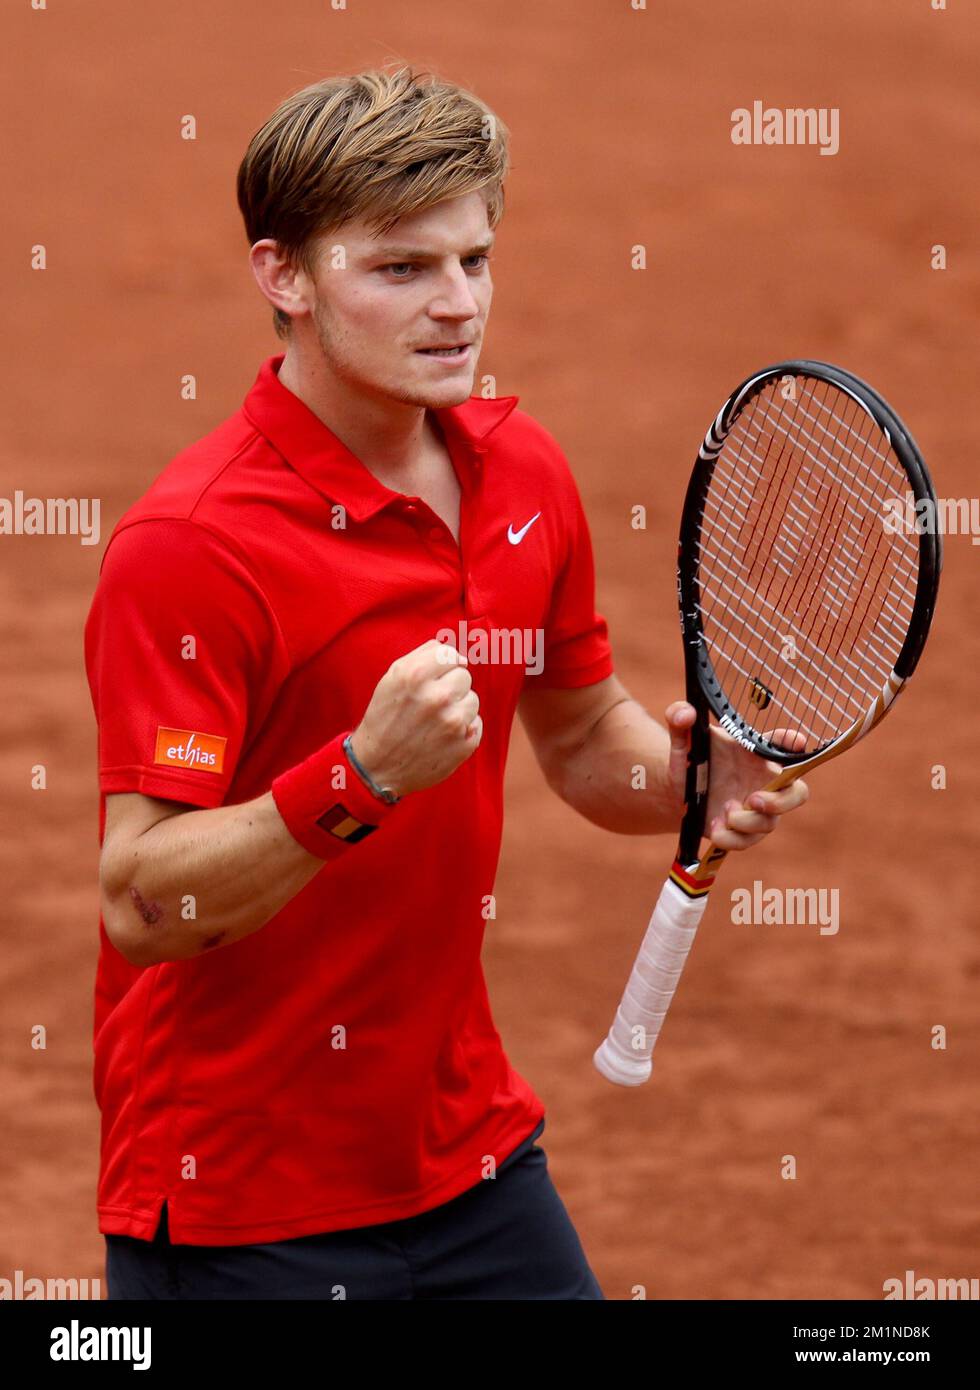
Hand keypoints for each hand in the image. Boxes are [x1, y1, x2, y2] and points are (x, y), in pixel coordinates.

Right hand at [350, 639, 482, 797]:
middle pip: (465, 676)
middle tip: (431, 703)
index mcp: (415, 675)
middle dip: (450, 686)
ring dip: (458, 708)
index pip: (450, 654)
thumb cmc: (384, 718)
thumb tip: (453, 650)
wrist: (376, 767)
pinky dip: (464, 730)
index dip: (443, 666)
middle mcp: (436, 697)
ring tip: (436, 721)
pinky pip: (476, 724)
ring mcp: (453, 723)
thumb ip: (422, 656)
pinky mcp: (464, 745)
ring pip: (473, 700)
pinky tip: (443, 737)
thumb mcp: (392, 679)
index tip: (435, 677)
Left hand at [664, 700, 809, 851]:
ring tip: (723, 811)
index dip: (793, 743)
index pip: (784, 745)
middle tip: (753, 799)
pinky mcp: (743, 832)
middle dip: (781, 802)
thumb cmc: (692, 757)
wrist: (678, 789)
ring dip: (745, 822)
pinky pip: (747, 842)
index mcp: (756, 754)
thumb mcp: (684, 737)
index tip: (795, 741)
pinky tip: (715, 827)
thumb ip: (679, 718)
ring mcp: (757, 810)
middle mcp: (764, 782)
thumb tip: (684, 713)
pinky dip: (731, 838)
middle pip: (797, 794)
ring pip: (770, 823)